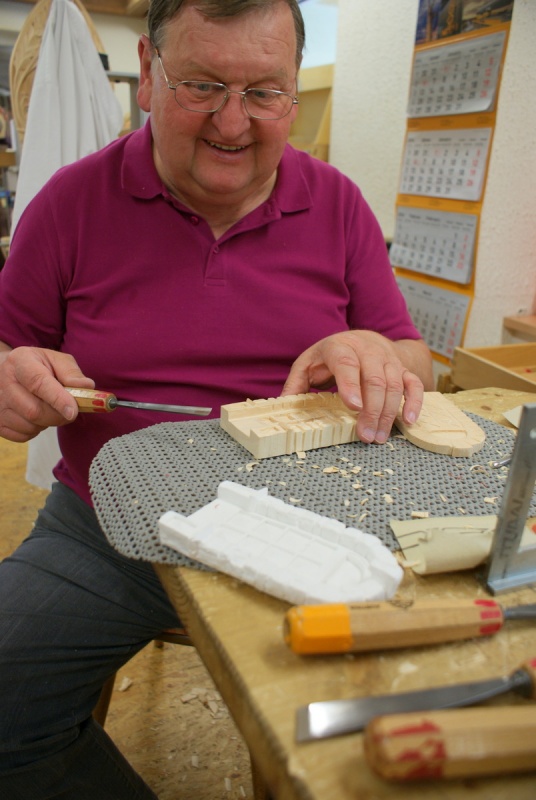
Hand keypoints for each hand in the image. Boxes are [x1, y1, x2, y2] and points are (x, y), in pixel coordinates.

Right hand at [0, 346, 94, 442]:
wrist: (11, 371)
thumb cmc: (39, 366)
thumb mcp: (57, 360)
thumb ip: (72, 373)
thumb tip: (86, 386)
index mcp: (20, 361)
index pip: (38, 383)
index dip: (57, 399)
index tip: (73, 411)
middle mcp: (4, 381)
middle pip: (33, 410)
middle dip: (58, 416)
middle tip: (69, 412)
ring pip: (28, 425)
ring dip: (47, 423)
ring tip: (50, 409)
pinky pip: (22, 435)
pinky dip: (35, 431)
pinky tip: (37, 417)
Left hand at [281, 330, 429, 444]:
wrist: (363, 338)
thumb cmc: (331, 355)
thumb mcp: (308, 363)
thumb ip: (296, 384)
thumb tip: (282, 405)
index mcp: (340, 347)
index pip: (346, 364)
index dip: (350, 384)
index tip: (353, 406)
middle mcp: (368, 351)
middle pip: (375, 379)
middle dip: (371, 410)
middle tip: (365, 435)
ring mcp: (388, 359)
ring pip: (394, 385)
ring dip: (388, 413)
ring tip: (378, 436)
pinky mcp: (402, 368)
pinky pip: (413, 385)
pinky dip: (414, 402)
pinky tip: (409, 421)